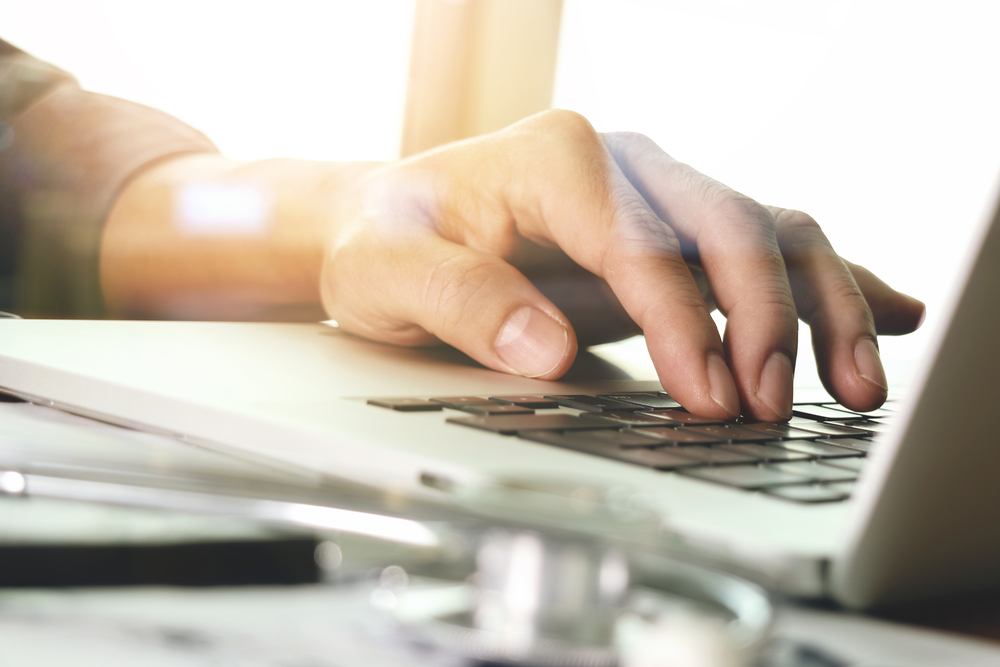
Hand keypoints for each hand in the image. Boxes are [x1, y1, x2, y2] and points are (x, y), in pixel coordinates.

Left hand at [320, 110, 923, 420]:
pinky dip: (827, 282)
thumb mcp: (390, 273)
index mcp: (559, 159)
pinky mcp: (672, 236)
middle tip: (772, 406)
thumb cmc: (388, 242)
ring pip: (770, 230)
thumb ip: (463, 302)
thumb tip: (549, 347)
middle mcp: (625, 164)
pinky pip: (766, 246)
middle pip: (732, 224)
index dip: (686, 324)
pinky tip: (881, 315)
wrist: (389, 224)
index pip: (646, 242)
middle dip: (768, 318)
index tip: (709, 399)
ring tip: (850, 386)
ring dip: (821, 305)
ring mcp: (657, 196)